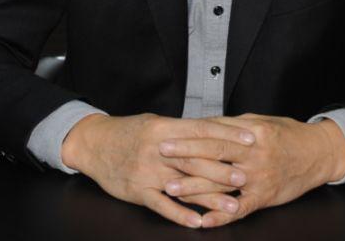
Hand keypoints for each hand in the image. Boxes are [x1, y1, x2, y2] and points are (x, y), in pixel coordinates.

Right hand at [61, 113, 256, 227]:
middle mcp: (159, 150)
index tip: (250, 139)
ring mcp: (148, 172)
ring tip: (232, 206)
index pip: (202, 130)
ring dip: (209, 197)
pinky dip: (179, 214)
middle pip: (196, 159)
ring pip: (183, 185)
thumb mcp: (156, 122)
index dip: (227, 135)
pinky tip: (197, 222)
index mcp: (165, 128)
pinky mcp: (138, 190)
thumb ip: (183, 129)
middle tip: (247, 176)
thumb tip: (213, 130)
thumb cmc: (129, 132)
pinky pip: (161, 205)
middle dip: (223, 169)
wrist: (94, 143)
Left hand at [158, 114, 344, 227]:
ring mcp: (259, 178)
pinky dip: (221, 216)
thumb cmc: (287, 134)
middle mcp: (254, 155)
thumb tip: (200, 123)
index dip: (188, 139)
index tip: (166, 139)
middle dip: (184, 158)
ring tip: (170, 189)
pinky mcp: (265, 197)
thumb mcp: (259, 122)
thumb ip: (230, 125)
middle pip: (213, 157)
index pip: (213, 136)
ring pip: (222, 184)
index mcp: (251, 134)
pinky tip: (203, 221)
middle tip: (160, 159)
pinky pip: (240, 209)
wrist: (318, 153)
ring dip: (194, 188)